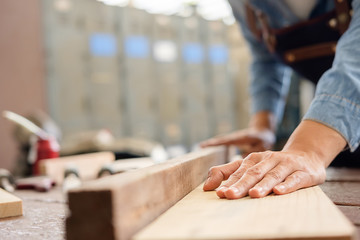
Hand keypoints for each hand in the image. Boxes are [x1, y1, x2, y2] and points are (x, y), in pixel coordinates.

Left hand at [203, 120, 346, 198]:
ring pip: (273, 175)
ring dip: (263, 185)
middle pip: (254, 173)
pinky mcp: (303, 173)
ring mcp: (287, 165)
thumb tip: (207, 186)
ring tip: (253, 194)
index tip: (219, 193)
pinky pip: (295, 179)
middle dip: (241, 184)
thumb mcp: (250, 165)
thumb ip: (227, 173)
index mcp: (255, 159)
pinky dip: (287, 185)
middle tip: (230, 195)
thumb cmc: (273, 164)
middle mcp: (269, 160)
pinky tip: (279, 192)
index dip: (229, 182)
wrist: (307, 155)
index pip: (240, 171)